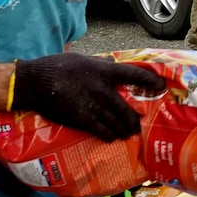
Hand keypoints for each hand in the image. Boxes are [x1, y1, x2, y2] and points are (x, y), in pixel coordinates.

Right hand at [12, 53, 165, 141]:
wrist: (35, 82)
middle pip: (127, 108)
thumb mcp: (83, 59)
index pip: (134, 75)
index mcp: (105, 71)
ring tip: (128, 133)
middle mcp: (103, 89)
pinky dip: (108, 135)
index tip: (161, 86)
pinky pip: (100, 130)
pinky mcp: (81, 119)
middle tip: (141, 124)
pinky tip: (111, 138)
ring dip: (123, 130)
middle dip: (135, 119)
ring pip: (116, 122)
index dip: (150, 81)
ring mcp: (93, 105)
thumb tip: (111, 62)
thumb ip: (100, 63)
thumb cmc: (57, 67)